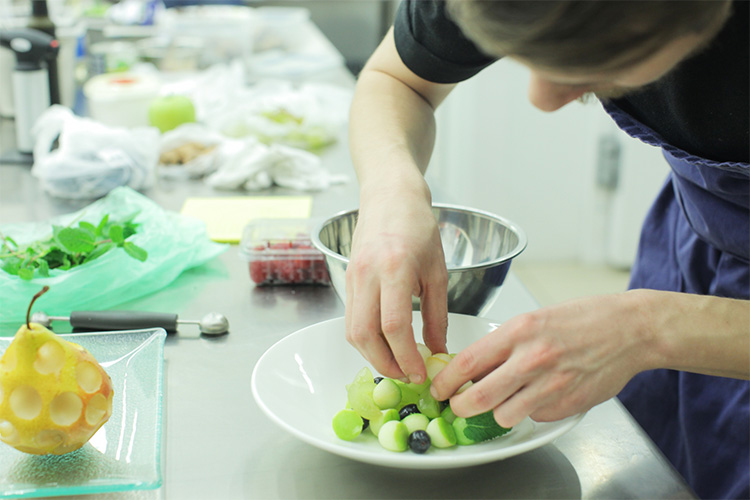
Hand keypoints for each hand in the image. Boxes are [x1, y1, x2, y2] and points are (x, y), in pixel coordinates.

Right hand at [345, 195, 448, 383]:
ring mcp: (352, 278)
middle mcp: (367, 274)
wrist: (389, 197)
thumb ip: (437, 315)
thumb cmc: (418, 228)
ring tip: (398, 365)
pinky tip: (385, 345)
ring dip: (373, 356)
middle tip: (407, 376)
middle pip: (365, 335)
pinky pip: (351, 320)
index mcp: (395, 268)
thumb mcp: (438, 271)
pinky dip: (366, 340)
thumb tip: (438, 351)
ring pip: (353, 332)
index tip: (421, 373)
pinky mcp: (347, 281)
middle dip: (386, 364)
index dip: (406, 357)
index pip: (393, 326)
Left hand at [430, 292, 657, 426]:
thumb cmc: (583, 319)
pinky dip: (531, 411)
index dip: (447, 380)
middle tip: (458, 406)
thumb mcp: (535, 319)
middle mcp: (532, 358)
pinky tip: (542, 394)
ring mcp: (551, 384)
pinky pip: (535, 417)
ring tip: (507, 398)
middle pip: (479, 397)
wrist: (629, 329)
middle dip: (461, 407)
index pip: (468, 362)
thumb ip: (505, 343)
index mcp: (520, 331)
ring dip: (499, 411)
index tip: (438, 388)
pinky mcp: (568, 403)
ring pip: (504, 415)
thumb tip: (474, 366)